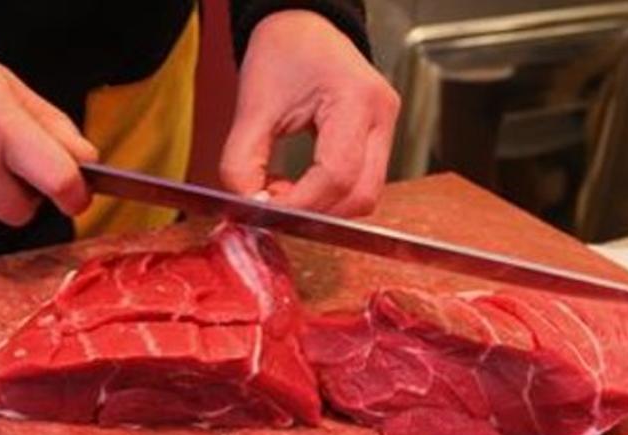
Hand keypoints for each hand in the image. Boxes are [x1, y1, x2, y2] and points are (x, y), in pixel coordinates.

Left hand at [221, 11, 399, 215]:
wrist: (302, 28)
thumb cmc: (282, 51)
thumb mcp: (253, 105)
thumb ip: (242, 162)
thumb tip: (248, 207)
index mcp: (356, 99)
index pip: (336, 175)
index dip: (300, 203)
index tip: (264, 209)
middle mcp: (381, 116)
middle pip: (360, 195)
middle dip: (315, 213)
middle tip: (272, 206)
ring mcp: (385, 128)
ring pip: (364, 196)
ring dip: (322, 208)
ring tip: (282, 191)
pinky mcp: (377, 138)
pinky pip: (360, 184)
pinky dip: (328, 196)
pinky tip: (298, 185)